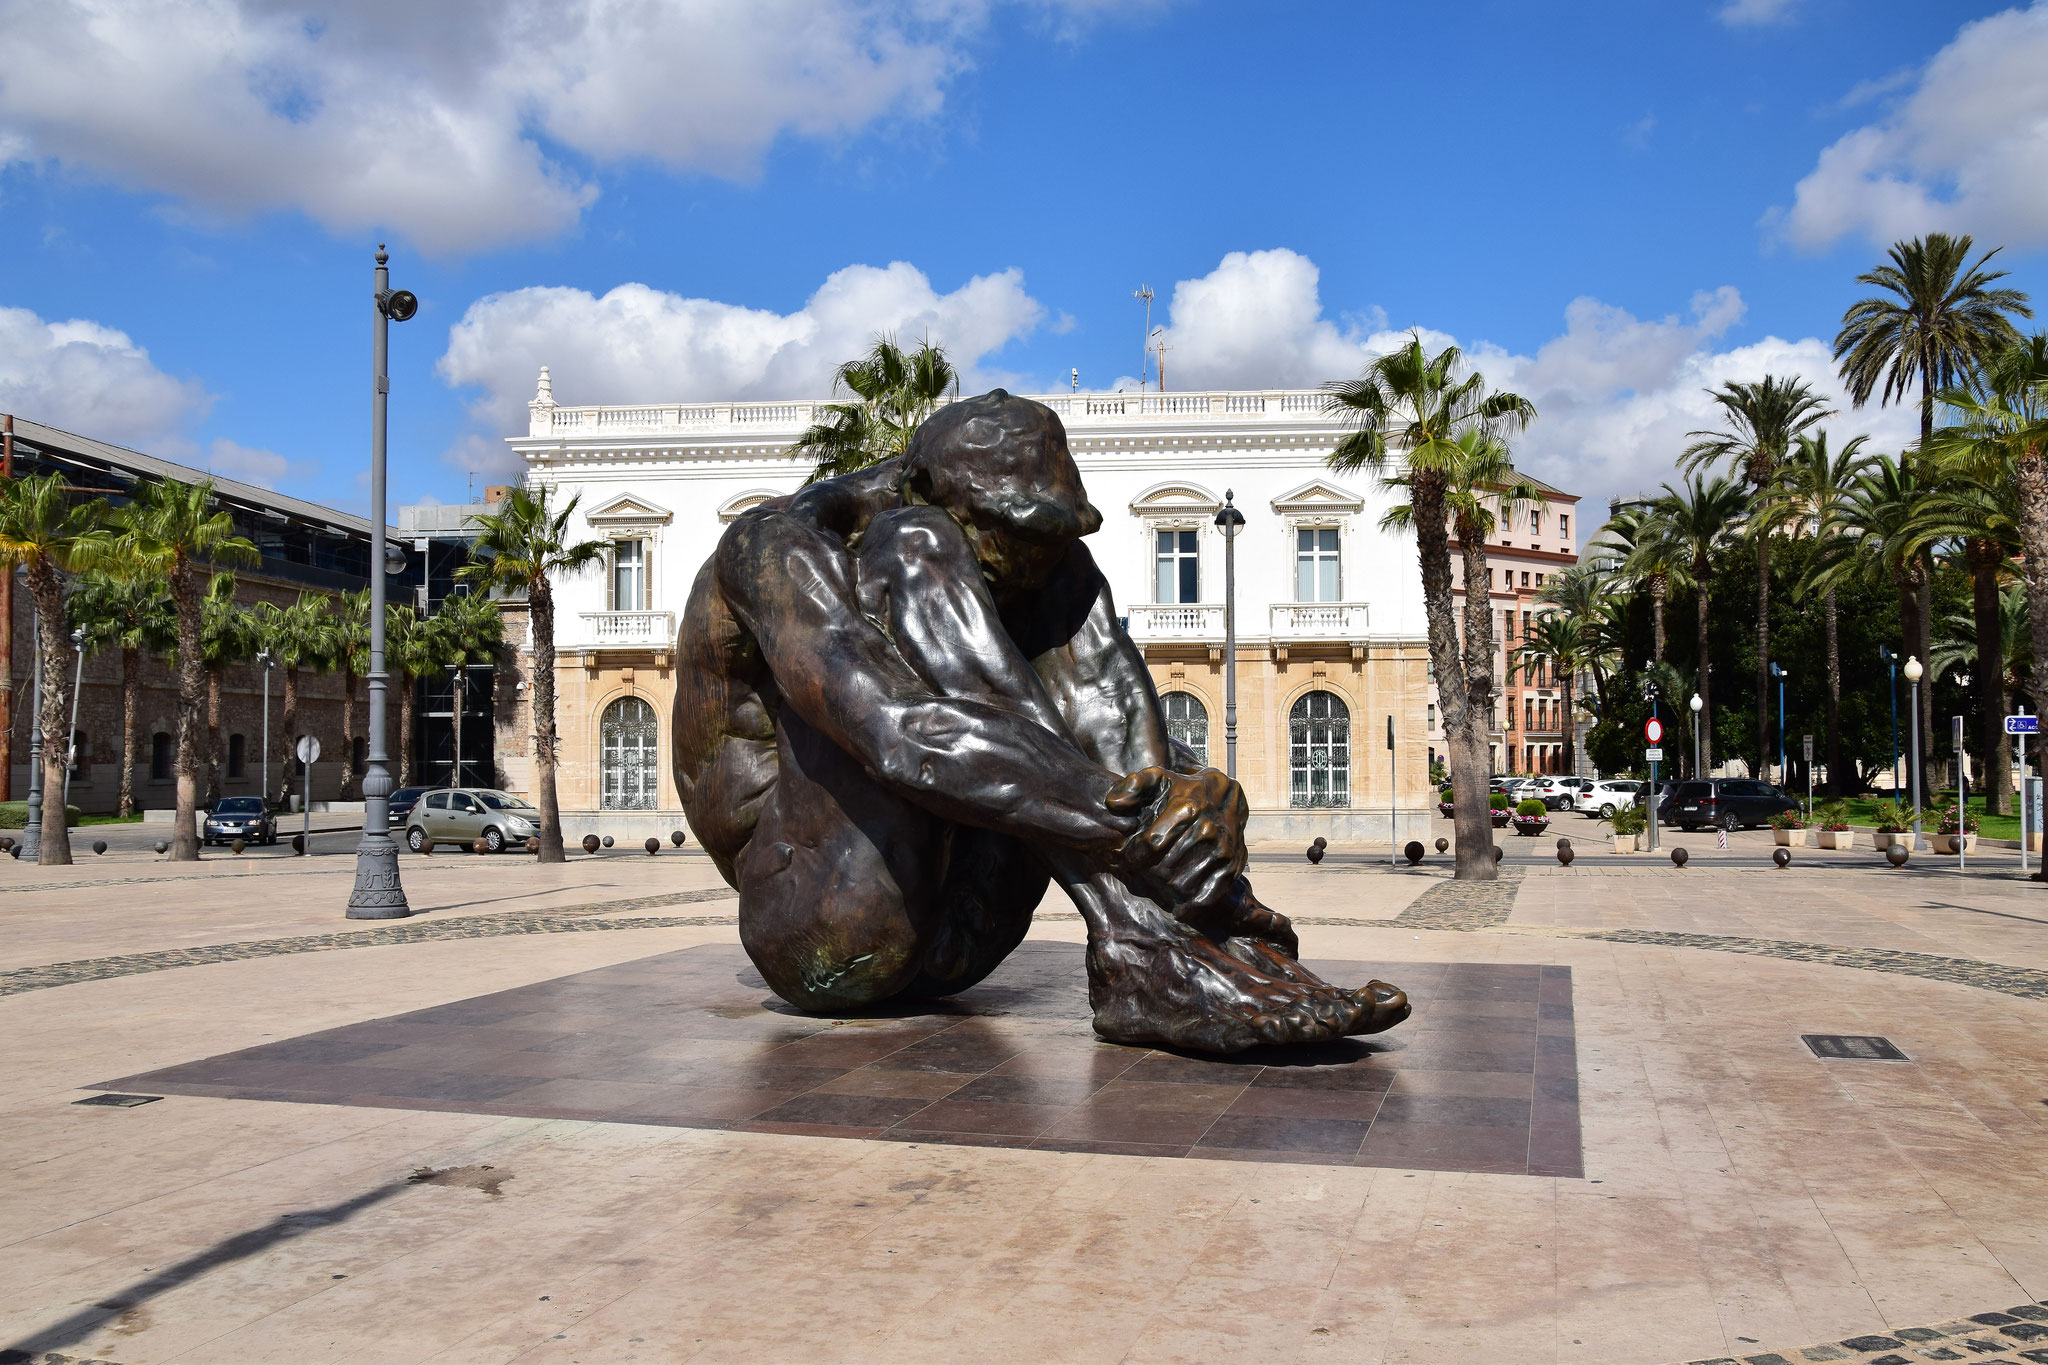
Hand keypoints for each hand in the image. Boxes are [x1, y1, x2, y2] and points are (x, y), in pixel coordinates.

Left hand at [1105, 766, 1248, 913]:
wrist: (1225, 796)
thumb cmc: (1183, 790)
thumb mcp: (1157, 779)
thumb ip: (1132, 785)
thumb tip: (1113, 804)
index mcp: (1186, 808)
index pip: (1151, 844)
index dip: (1133, 855)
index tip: (1126, 858)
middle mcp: (1207, 829)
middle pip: (1165, 868)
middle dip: (1147, 874)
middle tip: (1140, 874)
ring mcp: (1222, 849)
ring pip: (1184, 885)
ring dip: (1166, 891)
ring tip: (1156, 886)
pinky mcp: (1232, 865)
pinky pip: (1210, 895)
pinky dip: (1193, 906)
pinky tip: (1180, 909)